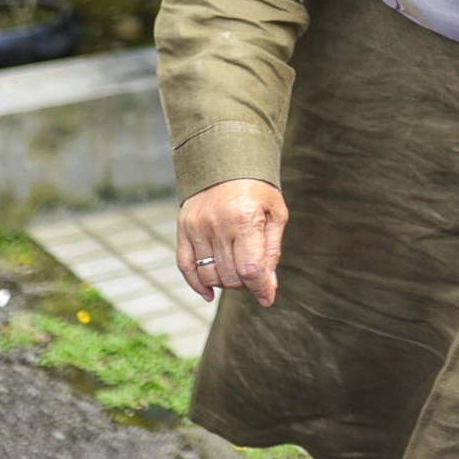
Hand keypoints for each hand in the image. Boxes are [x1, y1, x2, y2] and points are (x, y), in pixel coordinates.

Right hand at [174, 178, 287, 306]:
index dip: (260, 289)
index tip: (267, 298)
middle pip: (230, 276)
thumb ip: (272, 251)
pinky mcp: (182, 228)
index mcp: (244, 218)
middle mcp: (217, 224)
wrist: (226, 160)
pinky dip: (197, 284)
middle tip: (255, 277)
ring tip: (237, 274)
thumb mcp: (276, 214)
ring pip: (209, 275)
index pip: (250, 269)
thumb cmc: (257, 189)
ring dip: (225, 283)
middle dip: (246, 284)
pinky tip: (209, 293)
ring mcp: (196, 227)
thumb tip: (268, 287)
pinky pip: (185, 266)